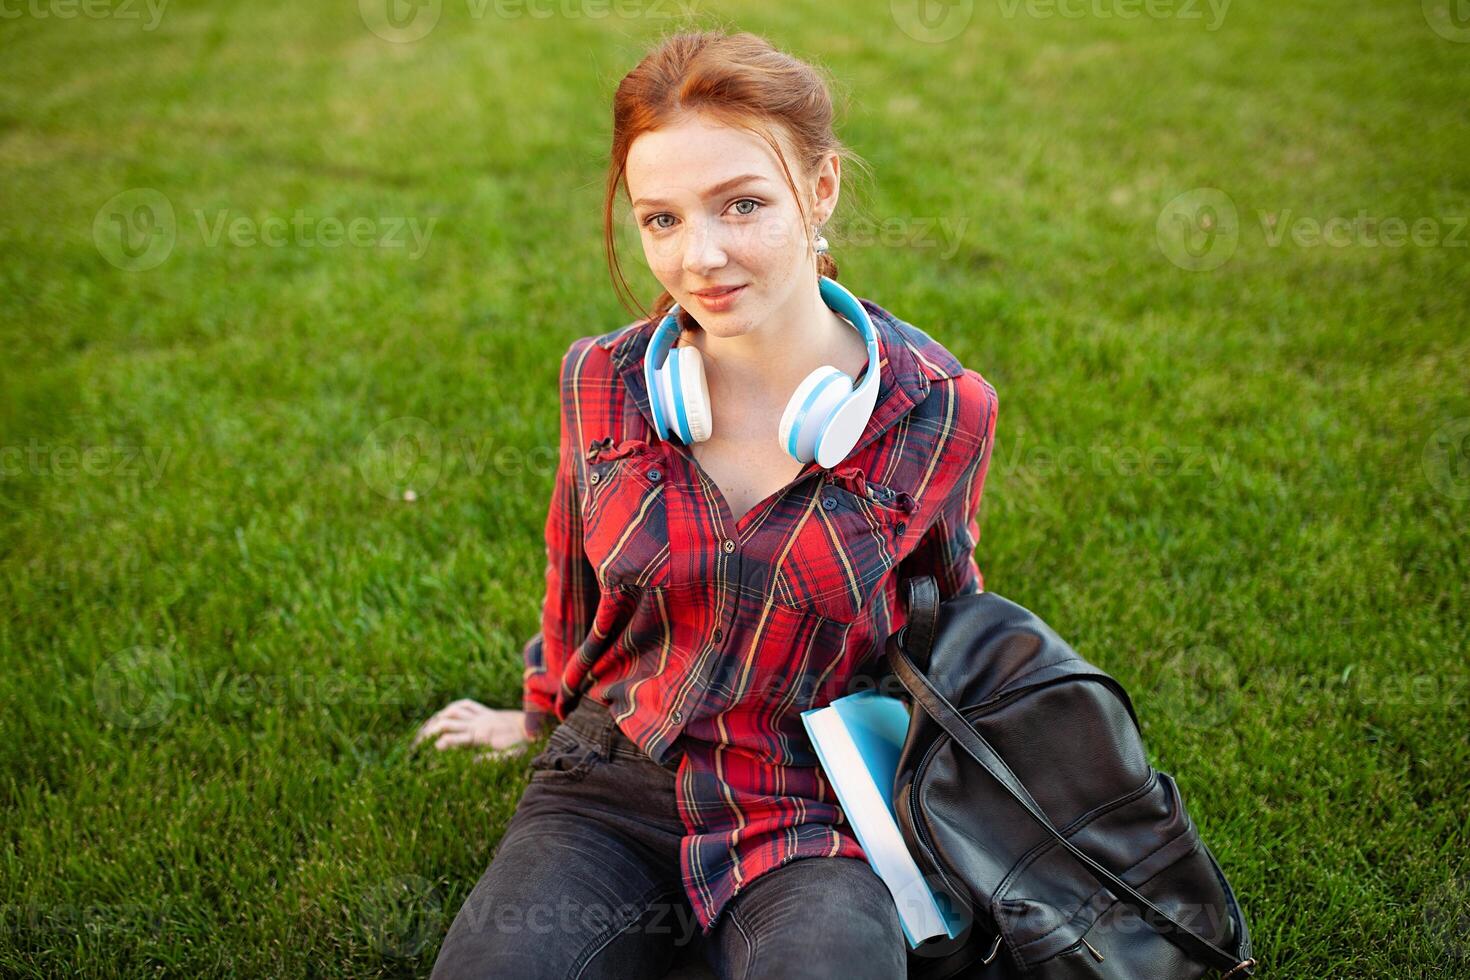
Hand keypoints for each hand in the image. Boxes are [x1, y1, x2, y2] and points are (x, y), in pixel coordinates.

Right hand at [414, 699, 530, 760]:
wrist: (532, 727)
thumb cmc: (521, 745)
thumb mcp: (508, 757)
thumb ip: (489, 760)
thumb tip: (471, 763)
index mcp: (481, 736)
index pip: (456, 738)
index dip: (443, 743)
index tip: (432, 749)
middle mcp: (478, 723)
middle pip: (449, 723)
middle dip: (432, 730)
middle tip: (419, 741)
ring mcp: (480, 715)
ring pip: (453, 711)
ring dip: (438, 717)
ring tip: (426, 728)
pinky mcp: (485, 711)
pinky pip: (466, 704)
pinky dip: (453, 706)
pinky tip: (444, 712)